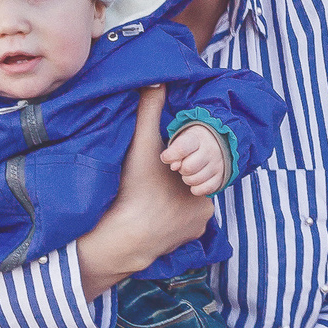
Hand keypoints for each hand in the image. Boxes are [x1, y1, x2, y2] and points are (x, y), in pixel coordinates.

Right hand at [77, 87, 214, 299]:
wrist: (121, 237)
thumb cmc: (136, 188)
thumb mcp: (143, 143)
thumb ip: (150, 109)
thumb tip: (157, 79)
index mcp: (204, 186)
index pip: (194, 168)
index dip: (176, 164)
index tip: (160, 164)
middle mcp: (206, 212)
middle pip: (187, 189)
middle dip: (172, 184)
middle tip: (148, 180)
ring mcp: (192, 234)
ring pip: (181, 211)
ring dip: (167, 204)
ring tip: (145, 196)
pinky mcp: (178, 248)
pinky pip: (173, 231)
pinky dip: (162, 223)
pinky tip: (146, 214)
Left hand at [161, 122, 227, 195]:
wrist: (215, 143)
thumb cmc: (193, 143)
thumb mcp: (181, 141)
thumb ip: (173, 152)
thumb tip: (174, 166)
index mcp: (197, 138)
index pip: (180, 149)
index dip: (170, 156)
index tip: (167, 157)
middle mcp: (210, 151)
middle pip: (187, 168)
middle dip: (181, 169)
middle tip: (184, 164)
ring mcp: (217, 165)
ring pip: (194, 181)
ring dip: (188, 179)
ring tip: (191, 171)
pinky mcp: (221, 178)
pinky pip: (203, 190)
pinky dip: (196, 188)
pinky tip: (197, 180)